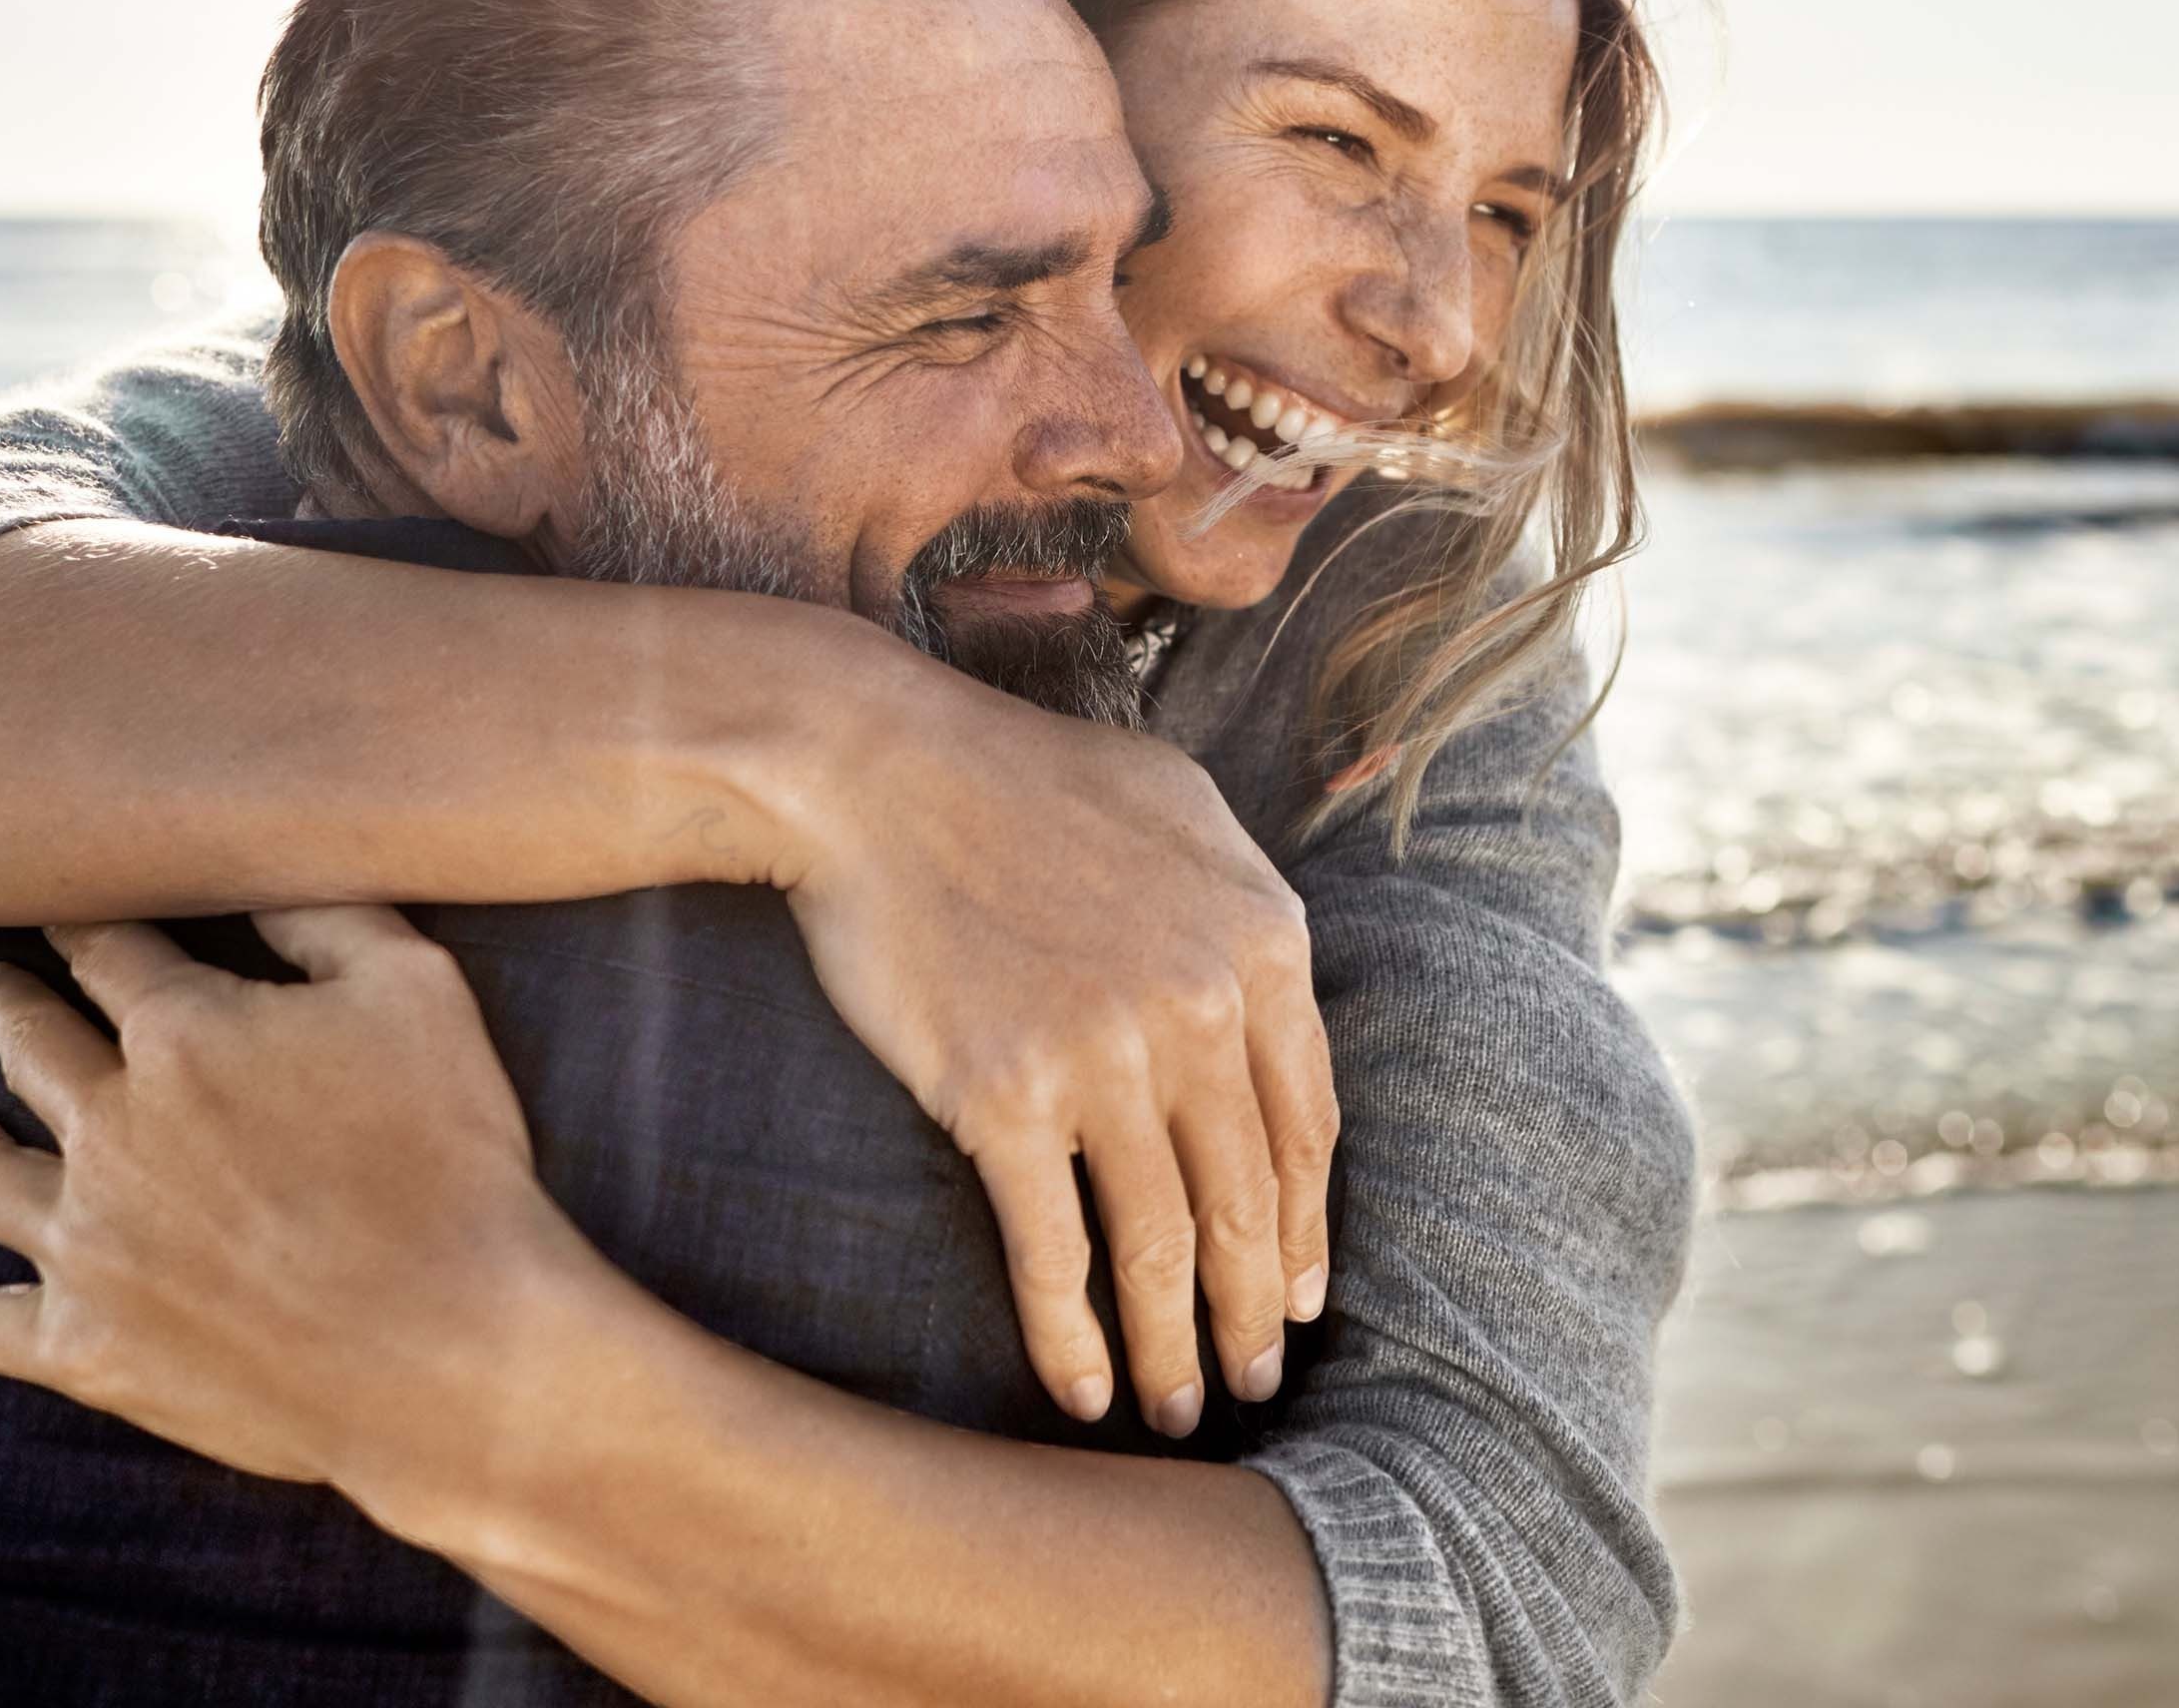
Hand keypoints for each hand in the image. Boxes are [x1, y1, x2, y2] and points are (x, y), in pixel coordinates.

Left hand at [0, 909, 594, 1492]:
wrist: (444, 1349)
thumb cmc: (449, 1162)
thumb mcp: (419, 996)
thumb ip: (329, 918)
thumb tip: (258, 868)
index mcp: (182, 1033)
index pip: (109, 955)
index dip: (84, 927)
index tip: (65, 912)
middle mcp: (110, 1129)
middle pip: (31, 1048)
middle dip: (5, 1007)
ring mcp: (84, 1244)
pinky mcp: (84, 1347)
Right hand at [765, 658, 1335, 1438]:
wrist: (870, 770)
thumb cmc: (1017, 778)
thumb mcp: (1178, 807)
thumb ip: (1244, 909)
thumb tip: (1275, 1006)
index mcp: (1263, 942)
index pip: (1307, 1124)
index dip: (1304, 1225)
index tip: (1297, 1292)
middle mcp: (1201, 1009)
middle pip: (1246, 1200)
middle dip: (1254, 1310)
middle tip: (1254, 1381)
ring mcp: (1104, 1058)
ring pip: (1162, 1241)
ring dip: (1175, 1345)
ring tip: (1177, 1409)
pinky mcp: (1004, 1099)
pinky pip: (1054, 1248)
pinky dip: (1072, 1335)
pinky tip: (1084, 1391)